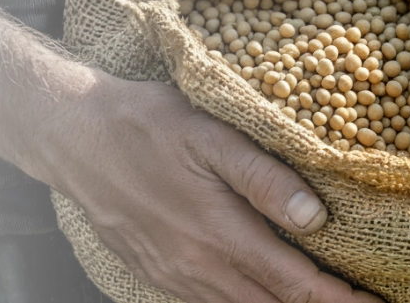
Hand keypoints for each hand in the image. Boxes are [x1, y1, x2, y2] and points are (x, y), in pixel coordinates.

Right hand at [25, 74, 383, 302]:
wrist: (70, 137)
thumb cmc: (145, 125)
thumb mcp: (210, 135)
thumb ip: (265, 178)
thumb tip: (315, 217)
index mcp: (219, 234)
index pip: (295, 284)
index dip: (339, 300)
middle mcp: (197, 268)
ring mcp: (173, 277)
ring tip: (316, 300)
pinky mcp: (155, 274)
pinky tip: (260, 294)